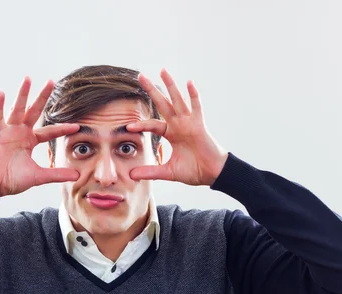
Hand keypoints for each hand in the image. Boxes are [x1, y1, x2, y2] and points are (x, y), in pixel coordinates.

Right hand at [0, 77, 79, 196]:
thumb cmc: (13, 179)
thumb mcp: (38, 176)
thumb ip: (56, 174)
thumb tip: (77, 175)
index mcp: (31, 140)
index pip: (50, 131)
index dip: (63, 128)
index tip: (77, 126)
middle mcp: (21, 132)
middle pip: (34, 111)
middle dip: (42, 97)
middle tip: (51, 81)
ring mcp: (9, 131)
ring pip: (17, 109)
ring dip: (22, 94)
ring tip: (28, 79)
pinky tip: (2, 93)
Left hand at [126, 69, 228, 186]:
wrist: (213, 174)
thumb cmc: (195, 170)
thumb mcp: (168, 172)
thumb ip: (150, 172)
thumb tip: (131, 175)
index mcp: (172, 134)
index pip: (153, 125)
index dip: (141, 125)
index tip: (128, 126)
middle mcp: (179, 125)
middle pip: (163, 104)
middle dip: (152, 90)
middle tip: (141, 76)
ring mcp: (189, 123)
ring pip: (177, 100)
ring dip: (170, 86)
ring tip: (162, 71)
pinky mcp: (200, 125)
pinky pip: (196, 107)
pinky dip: (193, 95)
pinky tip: (189, 82)